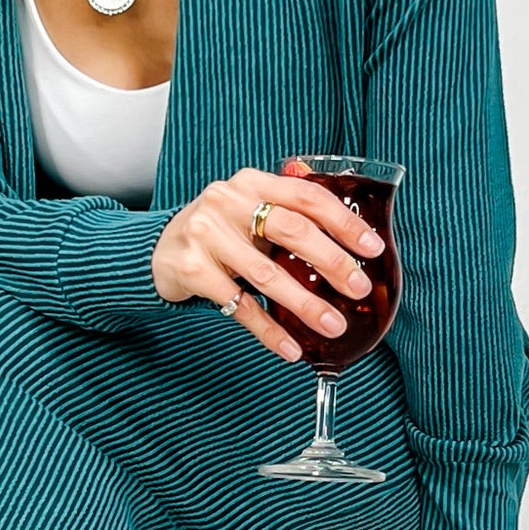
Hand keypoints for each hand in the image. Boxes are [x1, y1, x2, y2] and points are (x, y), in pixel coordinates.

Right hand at [151, 166, 386, 361]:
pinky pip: (238, 305)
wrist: (156, 251)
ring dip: (305, 304)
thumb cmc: (217, 233)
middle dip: (332, 262)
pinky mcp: (192, 269)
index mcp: (251, 182)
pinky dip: (268, 330)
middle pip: (291, 231)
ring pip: (267, 275)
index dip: (343, 222)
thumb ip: (286, 211)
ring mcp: (206, 235)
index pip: (307, 197)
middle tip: (358, 289)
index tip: (372, 248)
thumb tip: (349, 235)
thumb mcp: (247, 210)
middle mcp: (228, 202)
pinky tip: (290, 348)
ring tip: (333, 326)